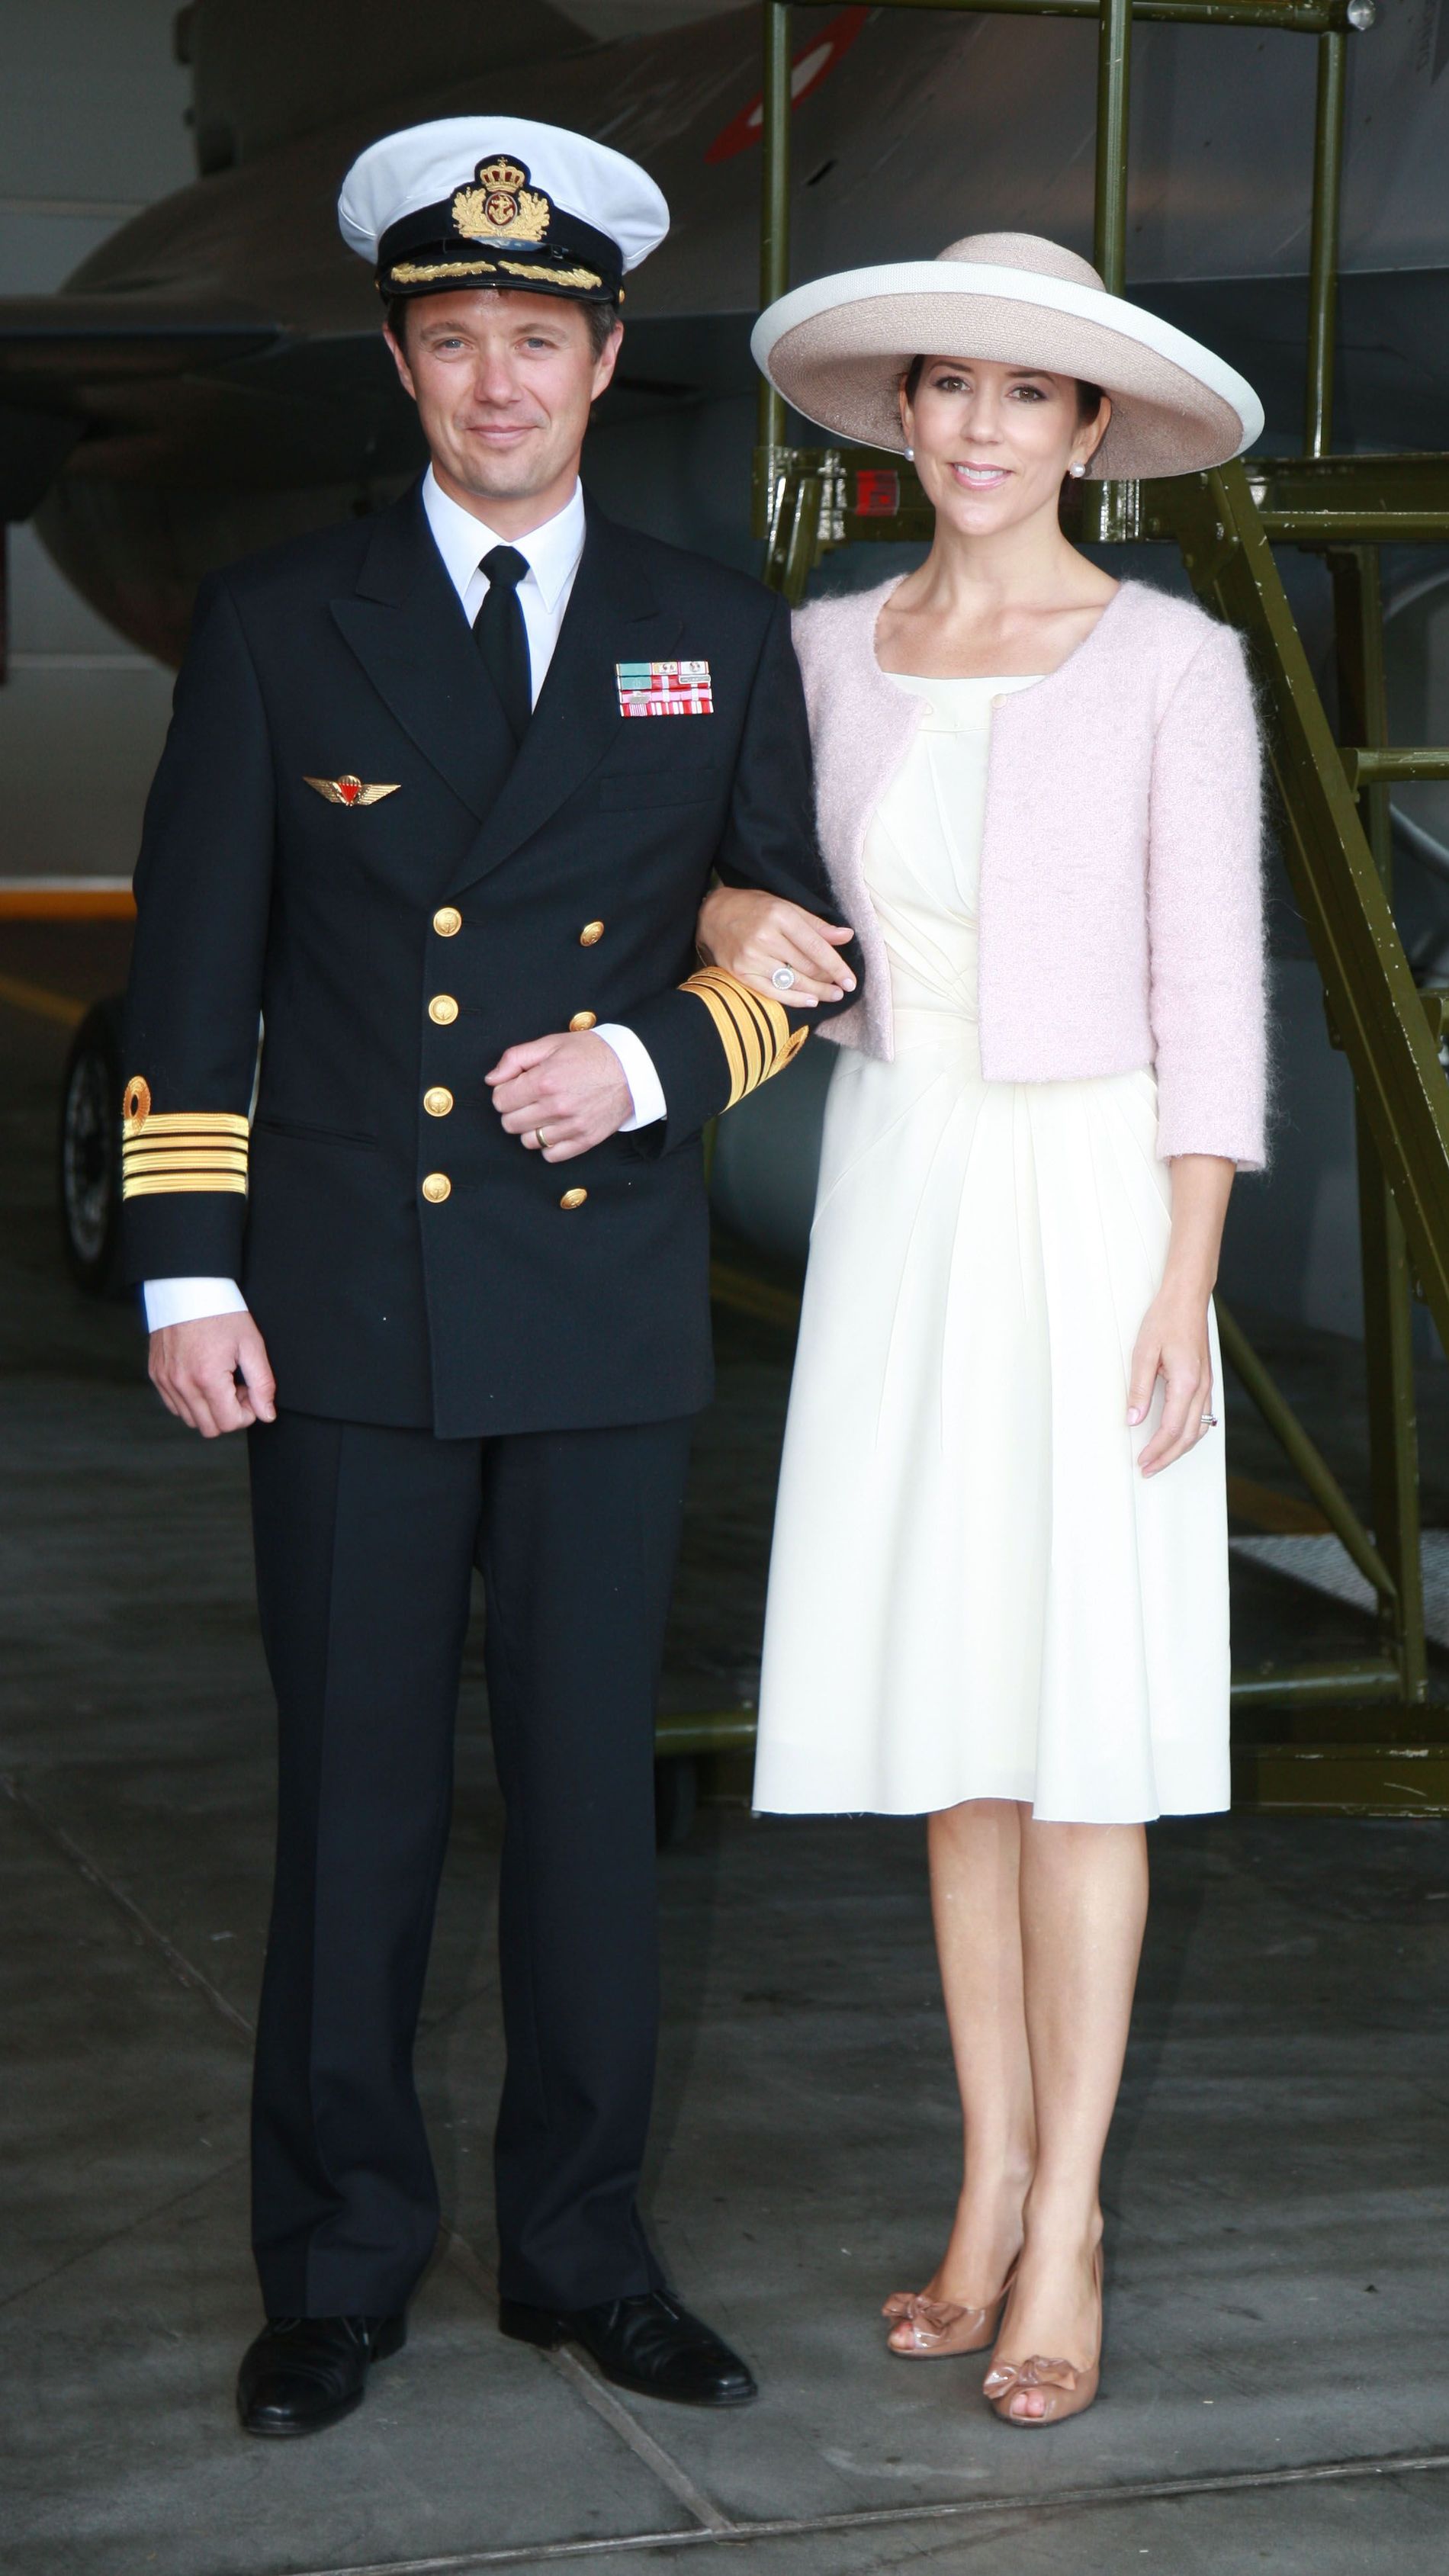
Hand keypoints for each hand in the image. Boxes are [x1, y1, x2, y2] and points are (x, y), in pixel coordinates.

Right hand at [150, 1311, 276, 1438]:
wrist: (187, 1287)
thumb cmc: (221, 1312)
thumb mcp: (251, 1345)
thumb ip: (263, 1384)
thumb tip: (267, 1414)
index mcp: (207, 1378)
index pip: (230, 1423)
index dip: (248, 1412)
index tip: (251, 1391)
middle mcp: (182, 1384)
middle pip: (210, 1428)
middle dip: (230, 1413)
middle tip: (237, 1387)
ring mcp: (165, 1381)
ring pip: (191, 1419)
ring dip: (210, 1409)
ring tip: (220, 1381)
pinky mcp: (156, 1375)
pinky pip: (174, 1405)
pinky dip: (191, 1401)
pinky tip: (203, 1379)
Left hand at [486, 1030, 632, 1161]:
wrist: (633, 1068)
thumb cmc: (592, 1053)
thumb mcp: (551, 1043)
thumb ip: (516, 1058)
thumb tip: (491, 1080)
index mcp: (544, 1081)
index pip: (500, 1101)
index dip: (504, 1092)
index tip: (517, 1086)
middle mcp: (556, 1107)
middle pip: (510, 1124)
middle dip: (514, 1111)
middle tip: (528, 1099)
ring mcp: (571, 1127)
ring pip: (528, 1141)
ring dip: (530, 1129)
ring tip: (543, 1113)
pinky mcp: (585, 1140)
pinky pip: (551, 1155)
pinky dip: (548, 1145)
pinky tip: (555, 1128)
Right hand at [696, 886, 854, 1006]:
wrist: (713, 915)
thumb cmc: (754, 908)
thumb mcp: (786, 907)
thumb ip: (816, 925)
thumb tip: (846, 936)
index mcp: (780, 916)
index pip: (816, 948)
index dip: (837, 967)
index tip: (851, 981)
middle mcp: (765, 937)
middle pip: (806, 967)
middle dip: (828, 980)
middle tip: (841, 988)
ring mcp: (751, 958)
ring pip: (792, 982)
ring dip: (816, 992)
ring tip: (831, 995)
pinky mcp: (741, 973)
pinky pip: (773, 992)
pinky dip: (794, 999)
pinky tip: (810, 1001)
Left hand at [1128, 1286, 1214, 1476]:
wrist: (1186, 1298)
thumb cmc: (1165, 1320)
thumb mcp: (1143, 1353)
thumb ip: (1139, 1390)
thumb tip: (1133, 1419)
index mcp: (1187, 1382)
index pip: (1172, 1428)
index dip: (1157, 1449)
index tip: (1142, 1461)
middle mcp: (1202, 1387)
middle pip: (1189, 1436)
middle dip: (1168, 1457)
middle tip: (1148, 1469)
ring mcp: (1207, 1384)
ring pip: (1200, 1429)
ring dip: (1180, 1448)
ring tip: (1161, 1459)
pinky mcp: (1206, 1380)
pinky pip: (1203, 1416)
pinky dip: (1191, 1434)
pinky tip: (1178, 1438)